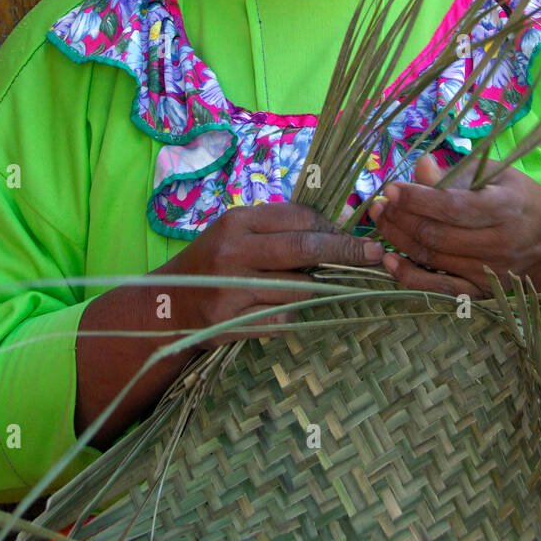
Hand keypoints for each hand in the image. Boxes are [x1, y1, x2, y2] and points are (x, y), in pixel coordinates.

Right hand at [162, 201, 383, 347]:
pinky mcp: (233, 323)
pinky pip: (283, 319)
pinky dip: (288, 315)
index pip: (298, 217)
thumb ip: (275, 228)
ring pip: (300, 288)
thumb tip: (333, 229)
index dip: (330, 226)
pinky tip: (273, 308)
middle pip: (305, 248)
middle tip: (375, 254)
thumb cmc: (210, 261)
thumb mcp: (235, 232)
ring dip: (313, 289)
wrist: (165, 305)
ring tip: (305, 286)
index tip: (352, 234)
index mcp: (236, 221)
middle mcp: (234, 251)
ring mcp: (232, 289)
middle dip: (346, 251)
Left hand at [369, 154, 540, 298]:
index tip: (390, 187)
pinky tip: (388, 260)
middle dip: (399, 218)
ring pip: (432, 259)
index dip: (417, 198)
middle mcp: (499, 244)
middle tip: (376, 204)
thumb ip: (458, 172)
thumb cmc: (522, 199)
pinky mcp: (482, 292)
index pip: (453, 206)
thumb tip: (420, 165)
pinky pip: (438, 289)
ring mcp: (490, 272)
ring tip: (378, 221)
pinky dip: (409, 277)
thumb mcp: (498, 174)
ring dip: (398, 240)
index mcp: (506, 208)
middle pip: (436, 235)